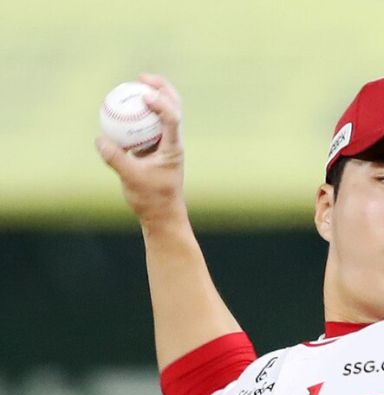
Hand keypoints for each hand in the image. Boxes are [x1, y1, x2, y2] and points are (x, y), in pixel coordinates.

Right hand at [95, 74, 185, 224]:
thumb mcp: (131, 179)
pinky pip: (148, 126)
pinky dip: (139, 115)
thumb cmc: (151, 200)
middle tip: (141, 78)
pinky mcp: (156, 150)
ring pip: (163, 114)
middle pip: (174, 107)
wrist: (162, 216)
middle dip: (160, 88)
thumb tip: (100, 139)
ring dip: (152, 97)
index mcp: (173, 149)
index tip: (144, 95)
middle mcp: (173, 143)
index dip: (161, 103)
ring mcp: (166, 146)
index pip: (173, 118)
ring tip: (133, 85)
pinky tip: (123, 108)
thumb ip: (116, 159)